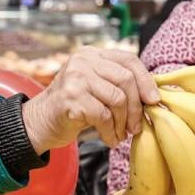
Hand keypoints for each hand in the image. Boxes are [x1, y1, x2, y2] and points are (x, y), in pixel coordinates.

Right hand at [22, 48, 159, 152]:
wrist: (40, 122)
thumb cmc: (73, 107)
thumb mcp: (95, 87)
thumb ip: (117, 83)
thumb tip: (153, 95)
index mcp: (92, 55)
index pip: (128, 59)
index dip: (146, 80)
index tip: (154, 100)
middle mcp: (83, 61)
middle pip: (126, 79)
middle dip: (136, 107)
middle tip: (136, 126)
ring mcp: (75, 78)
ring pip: (117, 99)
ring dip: (123, 123)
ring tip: (121, 134)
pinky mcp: (71, 98)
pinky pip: (103, 116)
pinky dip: (111, 132)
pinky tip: (109, 139)